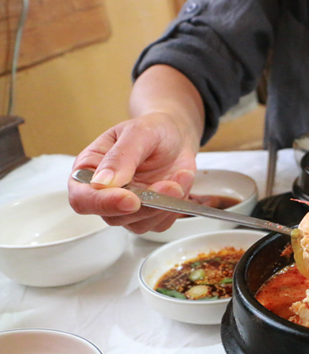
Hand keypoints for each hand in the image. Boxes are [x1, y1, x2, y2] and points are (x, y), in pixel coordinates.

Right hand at [68, 112, 198, 233]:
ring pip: (140, 224)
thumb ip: (120, 157)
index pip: (82, 199)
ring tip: (181, 175)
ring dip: (165, 205)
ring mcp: (127, 207)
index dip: (104, 203)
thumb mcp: (137, 132)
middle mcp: (105, 194)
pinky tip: (181, 181)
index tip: (131, 199)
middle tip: (170, 185)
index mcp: (89, 171)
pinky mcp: (150, 214)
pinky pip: (160, 223)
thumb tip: (102, 183)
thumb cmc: (152, 130)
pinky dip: (176, 206)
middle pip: (113, 217)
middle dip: (146, 205)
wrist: (177, 136)